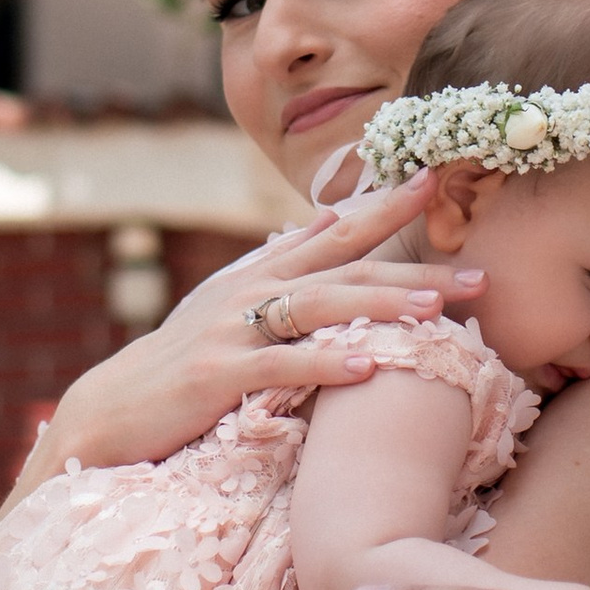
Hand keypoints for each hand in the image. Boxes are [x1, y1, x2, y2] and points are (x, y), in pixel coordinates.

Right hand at [13, 174, 483, 489]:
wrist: (110, 410)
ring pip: (319, 309)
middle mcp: (251, 293)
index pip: (335, 230)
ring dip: (380, 306)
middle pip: (344, 268)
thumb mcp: (230, 303)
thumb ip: (280, 264)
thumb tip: (322, 219)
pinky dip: (324, 366)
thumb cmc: (182, 361)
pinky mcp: (218, 376)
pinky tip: (367, 370)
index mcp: (261, 275)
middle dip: (413, 265)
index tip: (438, 179)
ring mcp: (233, 331)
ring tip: (434, 308)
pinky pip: (280, 369)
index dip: (385, 204)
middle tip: (478, 271)